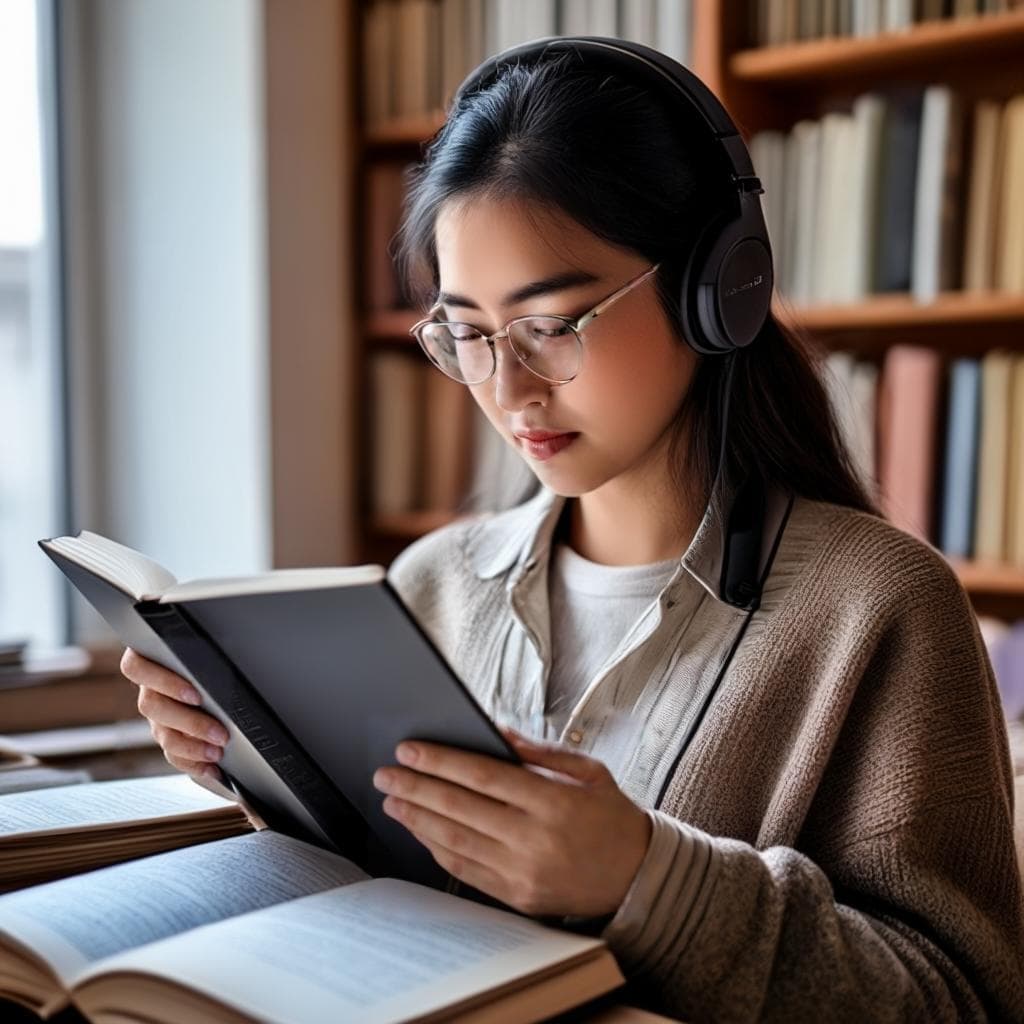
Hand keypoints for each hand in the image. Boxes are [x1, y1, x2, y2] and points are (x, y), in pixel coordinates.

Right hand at [120, 647, 227, 782]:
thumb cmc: (212, 653)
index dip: (163, 682)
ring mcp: (156, 714)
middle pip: (152, 707)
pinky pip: (172, 754)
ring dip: (192, 747)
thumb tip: (228, 651)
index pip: (136, 667)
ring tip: (217, 752)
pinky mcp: (168, 734)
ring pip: (162, 734)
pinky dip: (192, 764)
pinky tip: (211, 768)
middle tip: (219, 732)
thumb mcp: (207, 647)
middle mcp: (149, 687)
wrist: (220, 668)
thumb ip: (204, 649)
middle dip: (189, 723)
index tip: (195, 695)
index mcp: (151, 658)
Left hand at [372, 729, 651, 917]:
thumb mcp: (587, 771)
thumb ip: (539, 751)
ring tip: (393, 801)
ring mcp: (523, 872)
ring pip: (455, 842)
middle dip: (416, 788)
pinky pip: (466, 871)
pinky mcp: (517, 897)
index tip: (409, 750)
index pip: (482, 777)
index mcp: (553, 802)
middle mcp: (534, 839)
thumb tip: (493, 730)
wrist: (638, 877)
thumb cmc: (612, 816)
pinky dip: (438, 849)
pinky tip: (421, 831)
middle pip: (460, 808)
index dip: (440, 762)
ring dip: (418, 820)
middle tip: (386, 774)